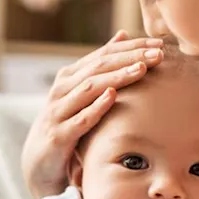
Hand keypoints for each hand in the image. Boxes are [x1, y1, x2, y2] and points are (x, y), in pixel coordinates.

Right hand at [21, 31, 165, 198]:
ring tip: (141, 69)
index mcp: (70, 76)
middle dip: (130, 58)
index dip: (132, 47)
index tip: (160, 44)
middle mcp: (62, 89)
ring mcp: (58, 111)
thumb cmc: (66, 125)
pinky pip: (80, 119)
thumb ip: (100, 67)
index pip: (104, 55)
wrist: (38, 164)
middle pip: (99, 67)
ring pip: (89, 88)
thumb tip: (123, 35)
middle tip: (158, 53)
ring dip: (117, 77)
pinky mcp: (59, 135)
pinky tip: (113, 97)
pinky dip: (97, 107)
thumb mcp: (81, 94)